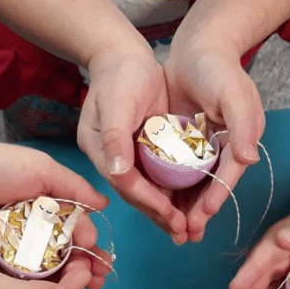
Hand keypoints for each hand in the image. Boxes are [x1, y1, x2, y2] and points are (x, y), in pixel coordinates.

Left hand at [0, 95, 111, 286]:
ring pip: (46, 268)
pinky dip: (37, 286)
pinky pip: (20, 277)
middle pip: (65, 251)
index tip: (99, 257)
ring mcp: (14, 246)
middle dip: (84, 265)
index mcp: (45, 203)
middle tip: (97, 279)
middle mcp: (32, 226)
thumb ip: (74, 188)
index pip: (76, 228)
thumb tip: (104, 204)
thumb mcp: (41, 168)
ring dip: (66, 279)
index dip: (90, 244)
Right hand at [78, 47, 187, 243]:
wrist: (125, 55)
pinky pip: (159, 177)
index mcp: (99, 149)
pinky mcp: (144, 151)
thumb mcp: (116, 101)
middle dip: (159, 214)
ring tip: (188, 230)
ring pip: (148, 190)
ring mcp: (128, 156)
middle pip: (136, 193)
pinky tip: (190, 206)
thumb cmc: (120, 73)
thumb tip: (118, 171)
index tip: (169, 213)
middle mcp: (112, 158)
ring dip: (167, 211)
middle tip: (182, 233)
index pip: (124, 182)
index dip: (147, 199)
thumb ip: (115, 136)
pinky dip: (173, 193)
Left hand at [163, 41, 263, 242]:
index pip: (228, 175)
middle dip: (199, 212)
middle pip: (210, 187)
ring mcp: (202, 149)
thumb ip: (243, 125)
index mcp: (240, 141)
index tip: (203, 215)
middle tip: (187, 235)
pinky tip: (158, 205)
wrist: (195, 48)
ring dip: (183, 208)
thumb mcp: (235, 93)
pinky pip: (175, 172)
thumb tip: (249, 159)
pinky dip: (168, 189)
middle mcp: (223, 149)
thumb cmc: (219, 68)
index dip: (216, 196)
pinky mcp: (182, 145)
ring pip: (192, 185)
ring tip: (174, 230)